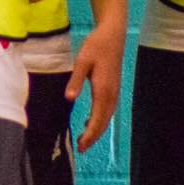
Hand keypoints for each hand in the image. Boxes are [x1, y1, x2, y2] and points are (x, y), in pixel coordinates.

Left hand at [66, 23, 123, 151]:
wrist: (112, 35)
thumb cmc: (96, 46)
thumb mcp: (82, 62)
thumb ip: (75, 80)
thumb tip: (69, 99)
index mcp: (103, 90)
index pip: (97, 119)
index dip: (90, 135)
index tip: (80, 146)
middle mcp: (112, 95)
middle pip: (103, 122)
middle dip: (93, 137)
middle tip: (81, 149)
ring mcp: (114, 92)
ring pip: (107, 117)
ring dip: (97, 129)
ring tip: (84, 140)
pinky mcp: (113, 88)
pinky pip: (108, 110)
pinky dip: (100, 119)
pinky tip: (90, 121)